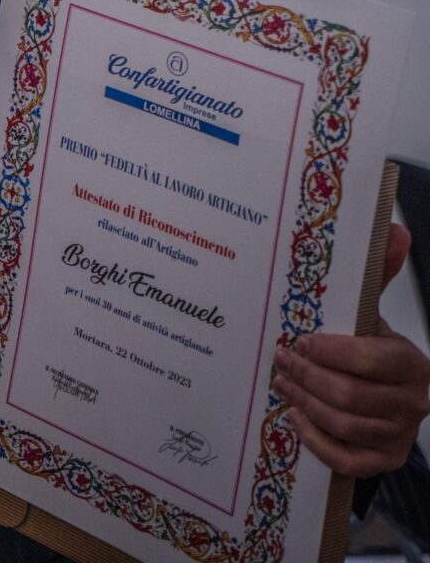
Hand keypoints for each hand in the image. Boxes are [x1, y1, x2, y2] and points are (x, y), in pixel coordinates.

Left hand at [272, 223, 429, 477]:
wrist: (388, 399)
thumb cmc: (371, 353)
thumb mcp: (372, 317)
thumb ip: (378, 276)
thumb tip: (394, 231)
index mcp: (410, 362)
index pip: (371, 359)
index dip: (329, 352)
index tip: (299, 341)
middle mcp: (413, 401)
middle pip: (351, 395)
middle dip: (307, 377)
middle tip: (278, 362)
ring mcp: (400, 434)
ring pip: (345, 424)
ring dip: (305, 404)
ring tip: (281, 385)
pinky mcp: (385, 460)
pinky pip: (348, 460)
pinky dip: (317, 441)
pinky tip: (296, 421)